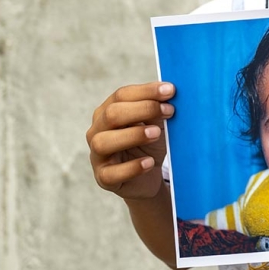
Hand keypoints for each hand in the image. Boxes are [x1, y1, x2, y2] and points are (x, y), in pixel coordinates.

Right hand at [86, 82, 175, 199]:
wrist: (149, 176)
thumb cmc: (149, 143)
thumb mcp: (155, 123)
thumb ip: (158, 109)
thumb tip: (169, 95)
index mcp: (108, 110)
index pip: (122, 95)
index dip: (147, 91)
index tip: (171, 90)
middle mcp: (98, 130)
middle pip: (112, 114)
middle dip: (143, 109)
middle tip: (169, 111)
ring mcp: (97, 155)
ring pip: (103, 142)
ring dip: (133, 135)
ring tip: (156, 133)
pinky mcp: (103, 178)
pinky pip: (111, 173)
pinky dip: (132, 167)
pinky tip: (149, 162)